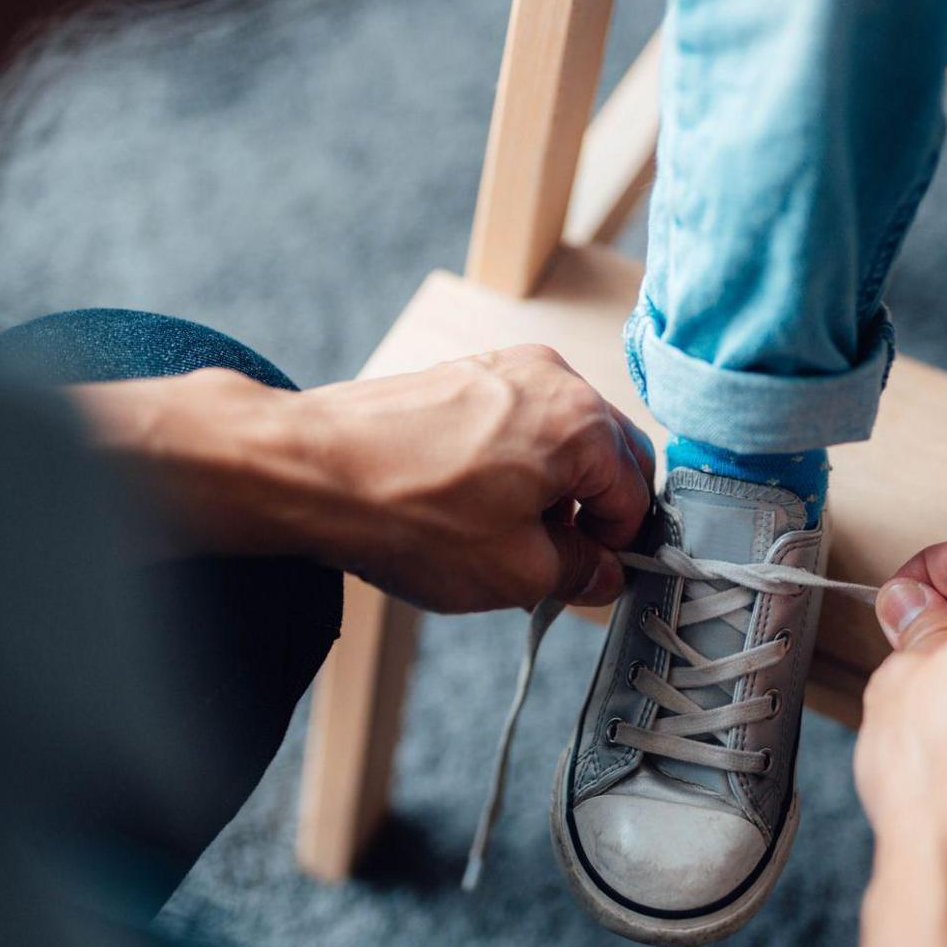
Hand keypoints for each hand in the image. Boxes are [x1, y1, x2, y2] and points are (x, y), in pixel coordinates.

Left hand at [286, 345, 655, 611]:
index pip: (637, 493)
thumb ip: (578, 573)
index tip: (592, 578)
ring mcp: (503, 367)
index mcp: (582, 421)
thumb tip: (599, 571)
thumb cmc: (408, 515)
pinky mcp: (462, 375)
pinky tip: (474, 508)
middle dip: (593, 512)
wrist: (309, 472)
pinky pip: (517, 423)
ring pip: (561, 437)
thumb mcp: (515, 573)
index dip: (619, 547)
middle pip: (607, 454)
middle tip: (558, 564)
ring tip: (508, 541)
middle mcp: (551, 378)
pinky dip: (514, 467)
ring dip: (553, 490)